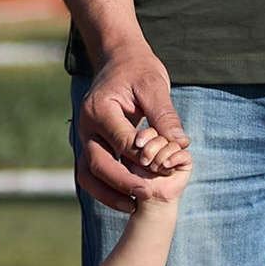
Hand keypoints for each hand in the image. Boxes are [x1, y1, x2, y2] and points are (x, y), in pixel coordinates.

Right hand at [77, 37, 183, 209]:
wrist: (118, 58)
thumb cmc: (138, 69)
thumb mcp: (154, 85)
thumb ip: (164, 115)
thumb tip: (180, 143)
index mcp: (100, 108)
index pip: (121, 141)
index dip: (143, 158)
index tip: (165, 170)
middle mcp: (86, 125)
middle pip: (98, 163)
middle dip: (123, 182)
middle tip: (148, 194)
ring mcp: (84, 137)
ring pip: (88, 174)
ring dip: (108, 194)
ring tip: (133, 207)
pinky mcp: (89, 145)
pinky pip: (90, 173)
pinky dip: (104, 190)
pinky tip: (126, 200)